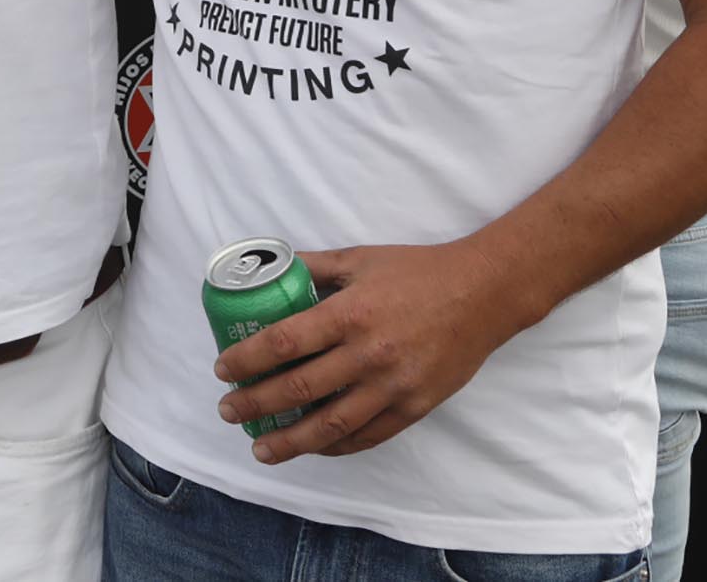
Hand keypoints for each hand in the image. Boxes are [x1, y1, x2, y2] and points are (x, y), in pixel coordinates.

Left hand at [212, 241, 532, 463]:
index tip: (223, 370)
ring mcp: (393, 385)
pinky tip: (313, 448)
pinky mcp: (415, 406)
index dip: (247, 360)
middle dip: (255, 404)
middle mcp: (368, 354)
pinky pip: (368, 435)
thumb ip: (313, 267)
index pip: (283, 343)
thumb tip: (269, 271)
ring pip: (331, 425)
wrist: (483, 294)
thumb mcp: (359, 258)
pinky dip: (336, 446)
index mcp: (349, 313)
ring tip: (261, 447)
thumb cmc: (417, 272)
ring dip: (290, 441)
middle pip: (298, 389)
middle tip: (229, 410)